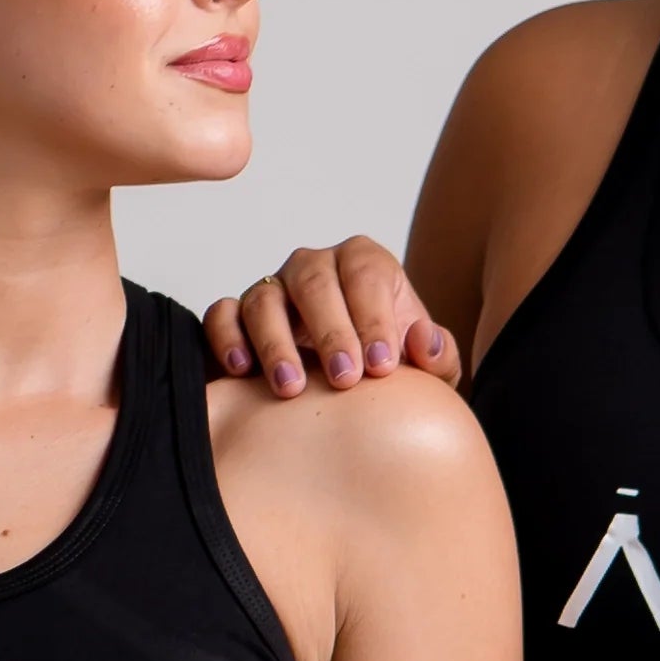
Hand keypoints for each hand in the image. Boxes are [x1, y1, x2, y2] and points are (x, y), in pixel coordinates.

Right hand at [204, 239, 459, 397]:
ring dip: (276, 342)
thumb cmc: (384, 371)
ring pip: (265, 298)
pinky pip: (222, 314)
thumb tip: (426, 342)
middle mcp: (315, 268)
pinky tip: (242, 371)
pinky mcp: (236, 316)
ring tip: (292, 389)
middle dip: (330, 330)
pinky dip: (226, 337)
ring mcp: (273, 290)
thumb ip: (437, 358)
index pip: (367, 274)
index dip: (375, 318)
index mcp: (364, 265)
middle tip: (345, 380)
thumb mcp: (423, 370)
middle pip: (315, 280)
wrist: (346, 395)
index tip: (382, 367)